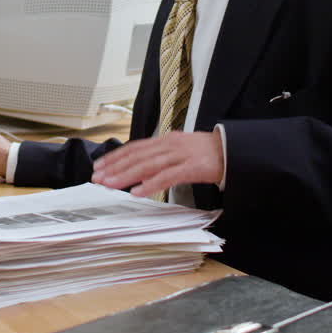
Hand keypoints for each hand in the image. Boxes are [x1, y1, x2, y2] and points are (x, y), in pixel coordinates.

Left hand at [91, 130, 223, 197]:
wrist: (233, 150)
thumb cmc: (207, 153)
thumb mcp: (181, 150)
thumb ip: (161, 157)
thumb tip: (140, 168)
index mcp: (166, 140)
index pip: (135, 147)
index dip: (116, 156)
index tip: (99, 165)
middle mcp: (170, 145)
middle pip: (137, 156)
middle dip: (115, 167)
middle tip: (97, 177)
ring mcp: (181, 155)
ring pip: (148, 165)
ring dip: (126, 175)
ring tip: (110, 184)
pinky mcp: (192, 167)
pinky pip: (167, 176)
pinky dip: (151, 184)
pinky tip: (137, 192)